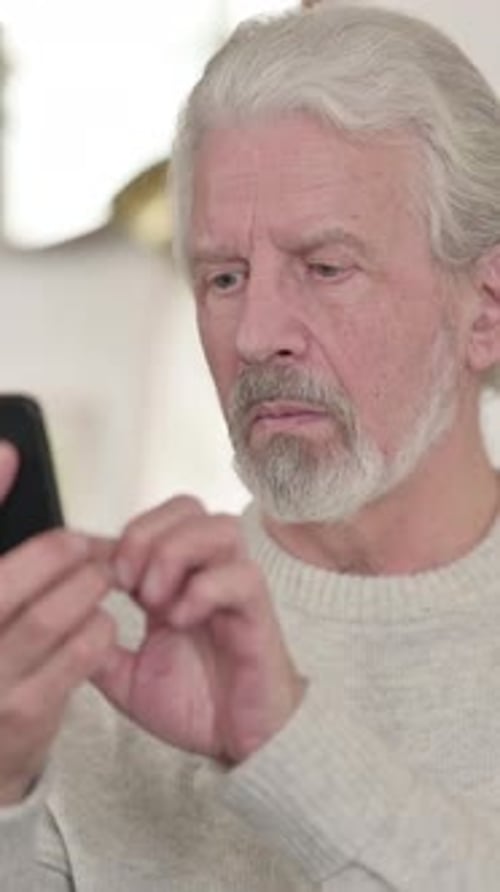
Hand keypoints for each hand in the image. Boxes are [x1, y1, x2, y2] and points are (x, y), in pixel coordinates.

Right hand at [0, 443, 116, 804]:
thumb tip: (10, 455)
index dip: (10, 515)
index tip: (16, 461)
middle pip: (3, 585)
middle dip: (52, 554)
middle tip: (84, 546)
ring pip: (43, 619)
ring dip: (82, 589)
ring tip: (98, 579)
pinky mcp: (23, 718)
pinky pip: (74, 660)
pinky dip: (94, 632)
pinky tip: (98, 623)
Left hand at [93, 496, 304, 763]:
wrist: (240, 743)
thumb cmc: (196, 704)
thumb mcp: (127, 677)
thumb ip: (98, 648)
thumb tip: (65, 623)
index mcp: (176, 580)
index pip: (153, 522)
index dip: (120, 537)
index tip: (95, 575)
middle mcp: (209, 573)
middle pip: (186, 506)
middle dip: (146, 533)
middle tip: (125, 581)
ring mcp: (236, 589)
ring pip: (219, 527)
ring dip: (176, 552)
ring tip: (154, 599)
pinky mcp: (258, 614)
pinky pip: (242, 576)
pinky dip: (204, 589)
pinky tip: (181, 619)